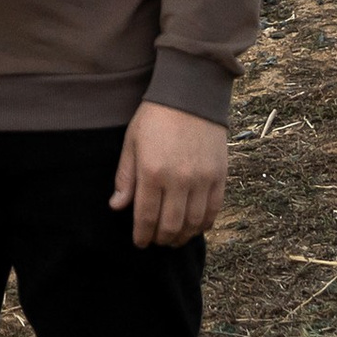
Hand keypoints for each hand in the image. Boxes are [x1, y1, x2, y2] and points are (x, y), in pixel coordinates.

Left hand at [109, 102, 226, 247]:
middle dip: (161, 239)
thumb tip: (116, 206)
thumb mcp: (132, 141)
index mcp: (152, 171)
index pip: (146, 216)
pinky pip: (212, 212)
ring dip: (182, 237)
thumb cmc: (155, 116)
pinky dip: (202, 225)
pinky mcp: (219, 177)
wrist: (190, 93)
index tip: (139, 242)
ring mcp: (201, 180)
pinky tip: (194, 226)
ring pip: (192, 224)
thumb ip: (125, 176)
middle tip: (156, 240)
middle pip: (170, 226)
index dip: (142, 235)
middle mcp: (178, 180)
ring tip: (174, 238)